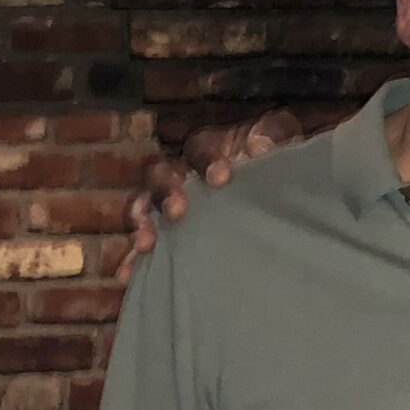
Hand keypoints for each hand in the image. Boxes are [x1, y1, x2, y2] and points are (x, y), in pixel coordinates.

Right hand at [117, 107, 302, 280]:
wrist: (274, 185)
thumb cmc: (275, 155)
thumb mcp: (282, 135)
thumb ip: (273, 133)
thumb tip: (257, 148)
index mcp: (208, 147)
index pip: (199, 147)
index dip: (207, 160)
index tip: (222, 177)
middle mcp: (180, 171)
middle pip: (159, 174)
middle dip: (165, 192)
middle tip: (178, 210)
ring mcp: (170, 201)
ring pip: (143, 205)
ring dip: (141, 223)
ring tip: (146, 244)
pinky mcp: (169, 231)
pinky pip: (144, 241)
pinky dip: (133, 258)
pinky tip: (127, 276)